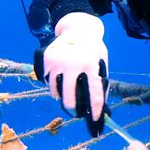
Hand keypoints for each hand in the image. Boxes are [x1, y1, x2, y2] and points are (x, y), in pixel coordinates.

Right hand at [34, 12, 108, 136]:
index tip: (96, 120)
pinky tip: (61, 81)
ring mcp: (58, 62)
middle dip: (74, 110)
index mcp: (92, 64)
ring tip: (68, 93)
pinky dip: (54, 86)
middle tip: (77, 113)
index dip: (96, 109)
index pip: (94, 93)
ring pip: (57, 91)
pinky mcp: (47, 60)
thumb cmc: (93, 50)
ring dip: (62, 96)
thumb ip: (100, 84)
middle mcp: (74, 63)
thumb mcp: (102, 63)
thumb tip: (101, 109)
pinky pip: (49, 82)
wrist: (78, 29)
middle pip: (70, 97)